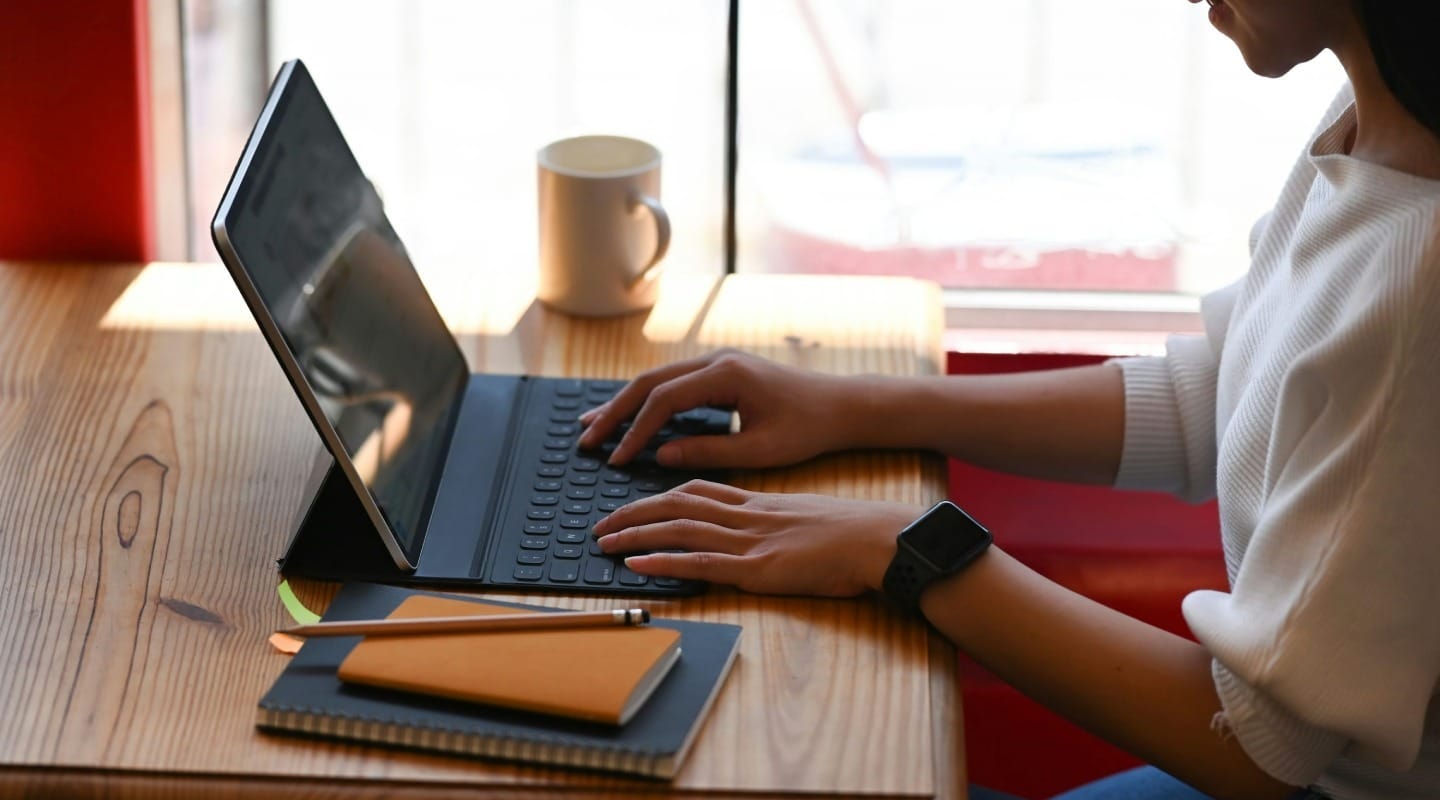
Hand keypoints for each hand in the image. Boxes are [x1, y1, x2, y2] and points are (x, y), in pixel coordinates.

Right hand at [578, 350, 862, 468]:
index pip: (664, 401)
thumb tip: (661, 455)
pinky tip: (628, 417)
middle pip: (650, 382)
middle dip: (615, 412)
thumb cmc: (808, 428)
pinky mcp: (719, 372)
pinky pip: (672, 384)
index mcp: (726, 375)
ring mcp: (716, 362)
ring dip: (624, 403)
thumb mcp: (760, 450)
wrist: (840, 405)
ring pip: (657, 380)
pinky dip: (646, 401)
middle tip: (587, 440)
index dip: (636, 431)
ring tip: (592, 426)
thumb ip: (709, 452)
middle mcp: (715, 361)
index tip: (618, 459)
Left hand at [592, 480, 920, 596]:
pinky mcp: (757, 569)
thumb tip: (764, 533)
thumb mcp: (806, 518)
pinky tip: (635, 564)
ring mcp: (749, 541)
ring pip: (679, 529)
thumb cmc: (853, 534)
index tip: (636, 502)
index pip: (698, 490)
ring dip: (635, 534)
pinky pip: (699, 562)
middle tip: (601, 523)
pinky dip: (663, 561)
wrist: (878, 538)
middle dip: (633, 512)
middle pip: (676, 504)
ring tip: (603, 542)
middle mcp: (746, 515)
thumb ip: (777, 522)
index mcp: (758, 502)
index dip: (660, 495)